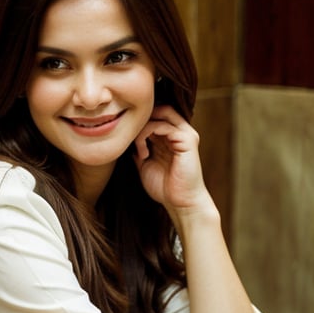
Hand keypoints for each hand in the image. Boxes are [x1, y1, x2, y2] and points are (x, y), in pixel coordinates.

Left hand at [133, 106, 215, 230]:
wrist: (180, 204)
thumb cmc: (164, 187)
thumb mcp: (144, 165)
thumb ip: (139, 149)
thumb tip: (126, 139)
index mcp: (171, 137)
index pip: (155, 115)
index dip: (139, 122)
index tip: (126, 140)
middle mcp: (180, 132)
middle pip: (160, 108)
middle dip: (141, 120)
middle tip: (130, 138)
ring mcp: (186, 134)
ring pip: (161, 113)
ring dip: (143, 129)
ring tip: (138, 150)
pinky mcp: (188, 140)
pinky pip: (165, 125)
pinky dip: (149, 134)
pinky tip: (144, 153)